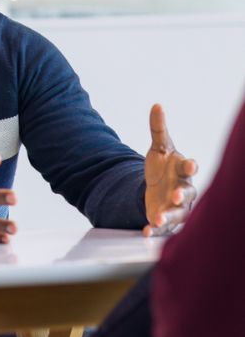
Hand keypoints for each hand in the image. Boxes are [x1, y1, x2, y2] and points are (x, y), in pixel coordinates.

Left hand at [143, 104, 197, 236]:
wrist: (157, 187)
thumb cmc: (163, 166)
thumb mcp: (158, 148)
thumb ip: (158, 128)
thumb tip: (157, 105)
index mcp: (183, 170)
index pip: (190, 167)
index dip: (191, 165)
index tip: (190, 164)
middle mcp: (183, 190)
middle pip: (187, 194)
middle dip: (182, 196)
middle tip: (176, 197)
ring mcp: (176, 207)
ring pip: (177, 214)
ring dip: (168, 216)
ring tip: (157, 219)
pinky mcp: (166, 219)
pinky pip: (162, 227)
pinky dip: (154, 230)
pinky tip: (145, 231)